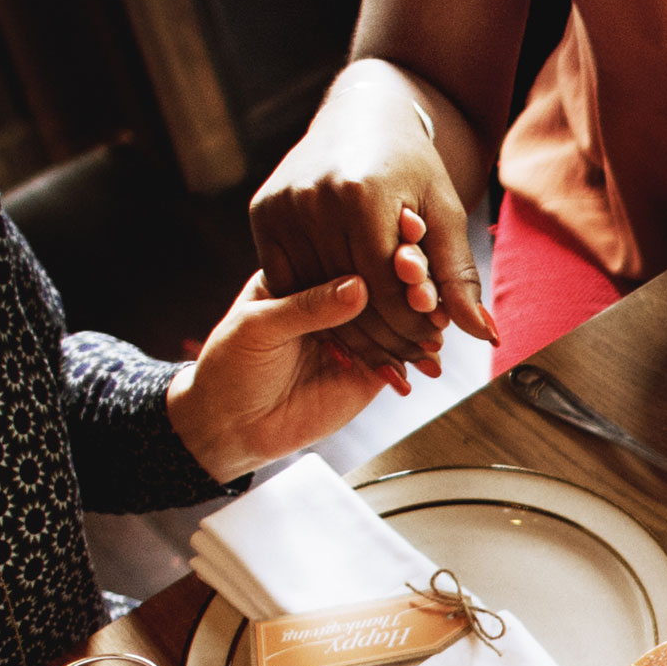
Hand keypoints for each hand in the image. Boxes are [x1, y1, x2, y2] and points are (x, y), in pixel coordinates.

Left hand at [166, 259, 426, 479]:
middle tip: (424, 288)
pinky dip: (419, 359)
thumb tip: (359, 285)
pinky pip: (401, 360)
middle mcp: (336, 300)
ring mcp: (357, 334)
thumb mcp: (260, 326)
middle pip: (382, 282)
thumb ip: (308, 307)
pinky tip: (431, 359)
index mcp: (307, 273)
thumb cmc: (230, 366)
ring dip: (421, 321)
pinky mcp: (368, 371)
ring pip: (399, 320)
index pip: (348, 251)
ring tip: (437, 323)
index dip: (376, 246)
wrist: (230, 425)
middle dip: (408, 283)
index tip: (405, 240)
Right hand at [251, 70, 485, 356]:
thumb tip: (484, 335)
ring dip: (353, 334)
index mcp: (362, 194)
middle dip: (386, 337)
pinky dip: (317, 311)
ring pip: (316, 296)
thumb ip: (459, 276)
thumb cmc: (412, 165)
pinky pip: (288, 282)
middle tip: (413, 359)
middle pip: (350, 296)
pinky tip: (347, 331)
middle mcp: (314, 198)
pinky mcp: (262, 212)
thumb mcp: (444, 212)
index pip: (386, 287)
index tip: (433, 344)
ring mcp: (282, 205)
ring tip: (386, 352)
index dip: (411, 324)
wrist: (361, 115)